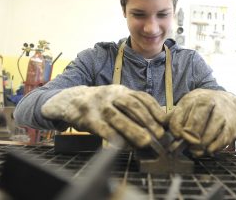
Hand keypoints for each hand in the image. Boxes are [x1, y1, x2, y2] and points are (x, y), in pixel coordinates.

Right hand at [41, 84, 166, 147]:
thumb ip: (133, 107)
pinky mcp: (87, 118)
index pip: (141, 97)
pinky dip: (113, 137)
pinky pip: (102, 128)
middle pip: (132, 105)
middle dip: (147, 120)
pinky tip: (122, 145)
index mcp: (121, 90)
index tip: (164, 122)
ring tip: (145, 142)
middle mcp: (111, 94)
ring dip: (133, 130)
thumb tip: (157, 121)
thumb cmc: (100, 103)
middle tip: (159, 134)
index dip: (155, 109)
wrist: (71, 100)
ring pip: (117, 117)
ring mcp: (98, 105)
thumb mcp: (117, 99)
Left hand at [169, 89, 235, 155]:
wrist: (229, 102)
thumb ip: (173, 115)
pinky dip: (211, 149)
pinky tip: (207, 149)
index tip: (177, 136)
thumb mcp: (187, 105)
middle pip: (194, 127)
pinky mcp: (232, 127)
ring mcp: (222, 115)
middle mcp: (209, 104)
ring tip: (195, 149)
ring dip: (199, 147)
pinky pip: (220, 142)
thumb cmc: (203, 106)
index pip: (179, 116)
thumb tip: (159, 125)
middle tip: (187, 144)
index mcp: (194, 98)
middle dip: (188, 139)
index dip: (176, 130)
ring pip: (206, 137)